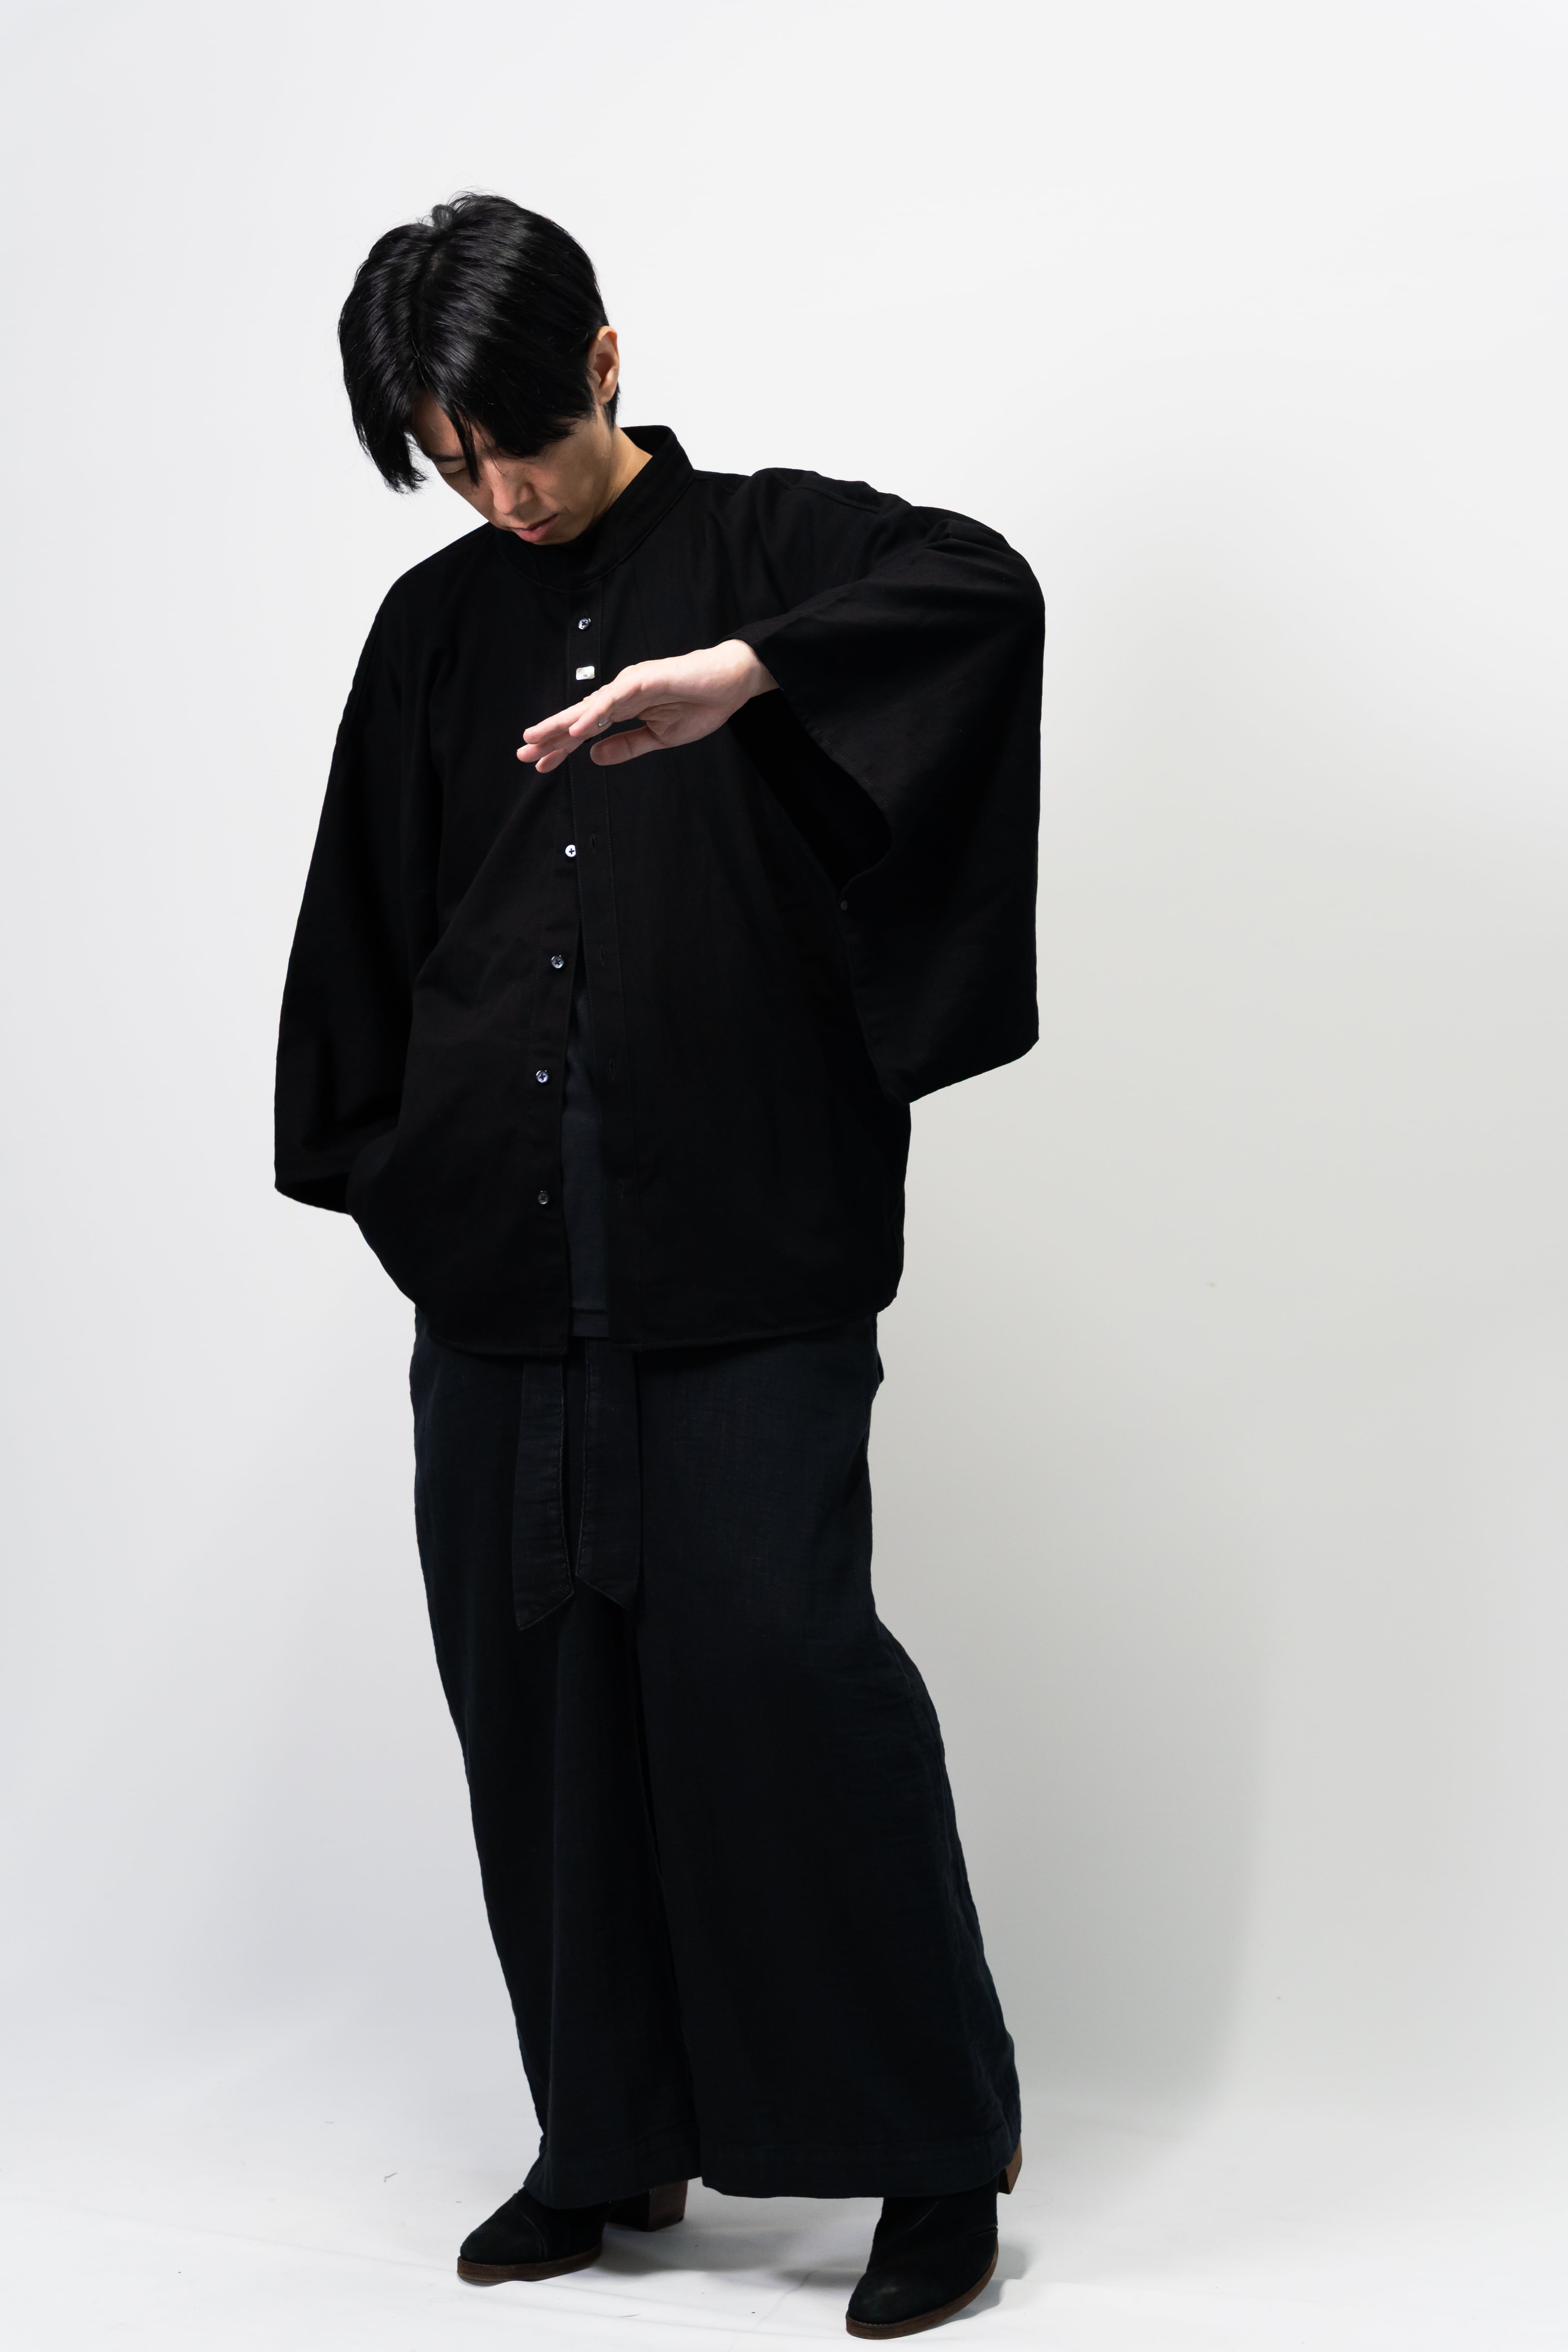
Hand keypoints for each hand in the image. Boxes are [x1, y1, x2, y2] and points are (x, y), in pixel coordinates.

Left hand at [517, 639, 775, 773]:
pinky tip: (578, 730)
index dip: (561, 747)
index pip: (585, 729)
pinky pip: (615, 699)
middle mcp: (620, 692)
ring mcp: (630, 684)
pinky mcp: (645, 679)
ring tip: (537, 740)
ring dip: (562, 724)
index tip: (539, 764)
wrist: (733, 683)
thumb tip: (594, 757)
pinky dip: (594, 714)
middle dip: (549, 735)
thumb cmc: (701, 705)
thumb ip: (627, 746)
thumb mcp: (660, 738)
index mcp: (623, 707)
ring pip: (589, 707)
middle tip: (522, 753)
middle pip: (578, 717)